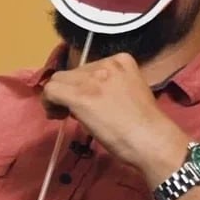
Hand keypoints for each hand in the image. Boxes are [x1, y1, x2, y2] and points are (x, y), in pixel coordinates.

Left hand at [41, 52, 185, 175]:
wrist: (151, 139)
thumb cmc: (145, 125)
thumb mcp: (130, 93)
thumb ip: (110, 87)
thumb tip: (88, 96)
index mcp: (122, 60)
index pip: (89, 68)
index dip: (83, 85)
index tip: (87, 102)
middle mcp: (105, 64)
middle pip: (73, 72)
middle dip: (70, 91)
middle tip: (73, 113)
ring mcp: (91, 78)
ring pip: (59, 80)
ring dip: (58, 97)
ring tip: (63, 115)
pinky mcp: (79, 95)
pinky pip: (51, 91)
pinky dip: (48, 102)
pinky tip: (55, 115)